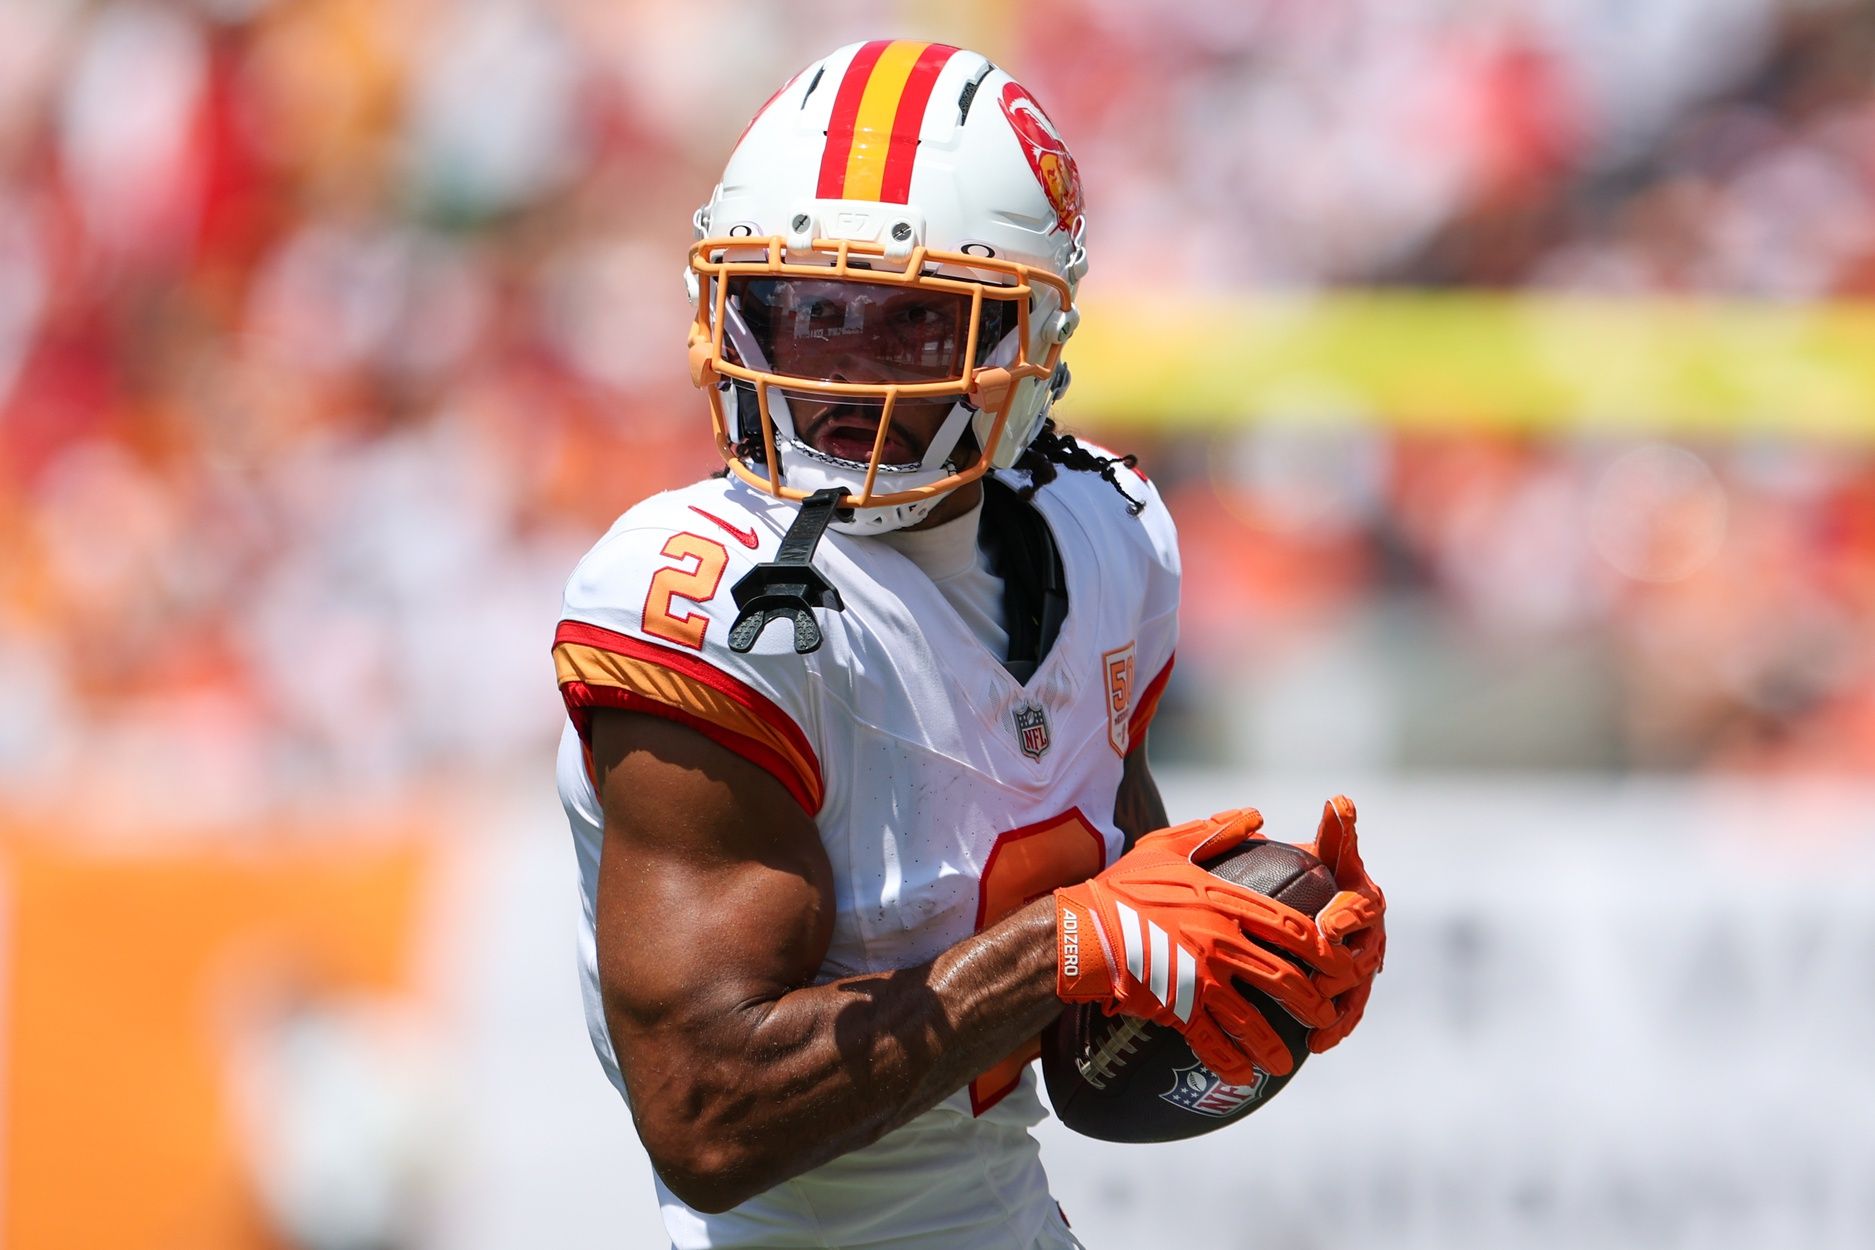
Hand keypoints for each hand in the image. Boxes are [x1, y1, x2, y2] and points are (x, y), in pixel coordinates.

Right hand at [1055, 809, 1349, 1083]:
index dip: (1325, 950)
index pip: (1292, 928)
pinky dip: (1232, 1064)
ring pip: (1255, 1021)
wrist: (1078, 930)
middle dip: (1313, 1002)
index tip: (1342, 964)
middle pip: (1286, 979)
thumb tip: (1257, 816)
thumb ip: (1215, 830)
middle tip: (1326, 1015)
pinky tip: (1244, 1077)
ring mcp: (1200, 979)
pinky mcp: (1177, 1009)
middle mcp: (1220, 942)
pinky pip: (1214, 1044)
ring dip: (1276, 1046)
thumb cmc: (1120, 885)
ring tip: (1286, 1062)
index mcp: (1224, 902)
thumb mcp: (1167, 846)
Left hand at [1296, 796, 1385, 1051]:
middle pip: (1362, 954)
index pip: (1362, 907)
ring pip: (1356, 990)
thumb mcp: (1326, 851)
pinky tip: (1315, 1045)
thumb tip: (1341, 801)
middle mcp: (1371, 933)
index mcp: (1365, 898)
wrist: (1315, 903)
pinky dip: (1335, 1029)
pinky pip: (1348, 1014)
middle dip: (1339, 966)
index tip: (1328, 926)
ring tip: (1316, 1022)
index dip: (1347, 917)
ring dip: (1338, 1006)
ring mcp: (1362, 966)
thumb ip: (1336, 834)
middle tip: (1316, 977)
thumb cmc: (1315, 871)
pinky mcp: (1351, 993)